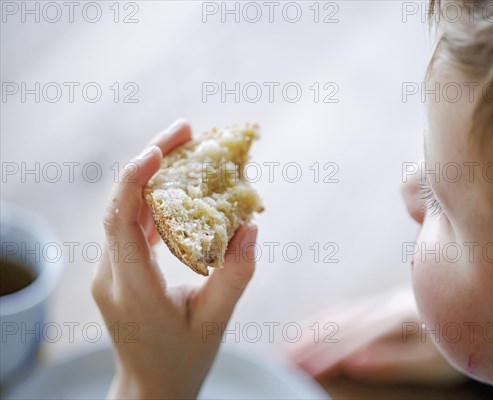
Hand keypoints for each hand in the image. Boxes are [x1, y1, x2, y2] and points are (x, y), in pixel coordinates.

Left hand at [92, 120, 257, 399]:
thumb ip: (234, 276)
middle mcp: (112, 276)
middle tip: (184, 130)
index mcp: (134, 291)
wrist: (151, 387)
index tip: (159, 150)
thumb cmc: (183, 360)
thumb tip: (250, 228)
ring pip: (125, 210)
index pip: (122, 225)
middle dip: (149, 162)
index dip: (134, 181)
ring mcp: (111, 272)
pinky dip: (153, 199)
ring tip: (184, 145)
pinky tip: (177, 182)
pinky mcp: (118, 269)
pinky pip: (132, 224)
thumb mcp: (216, 322)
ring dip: (151, 176)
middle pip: (121, 206)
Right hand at [284, 288, 465, 384]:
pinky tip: (308, 332)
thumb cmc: (453, 340)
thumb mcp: (433, 357)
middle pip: (340, 325)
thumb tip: (353, 362)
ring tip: (285, 350)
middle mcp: (385, 306)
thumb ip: (394, 359)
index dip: (326, 354)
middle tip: (281, 361)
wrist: (473, 304)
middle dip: (309, 344)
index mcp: (398, 318)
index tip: (301, 369)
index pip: (353, 338)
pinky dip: (322, 322)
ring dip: (311, 333)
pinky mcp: (379, 306)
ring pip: (339, 317)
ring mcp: (381, 303)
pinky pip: (345, 311)